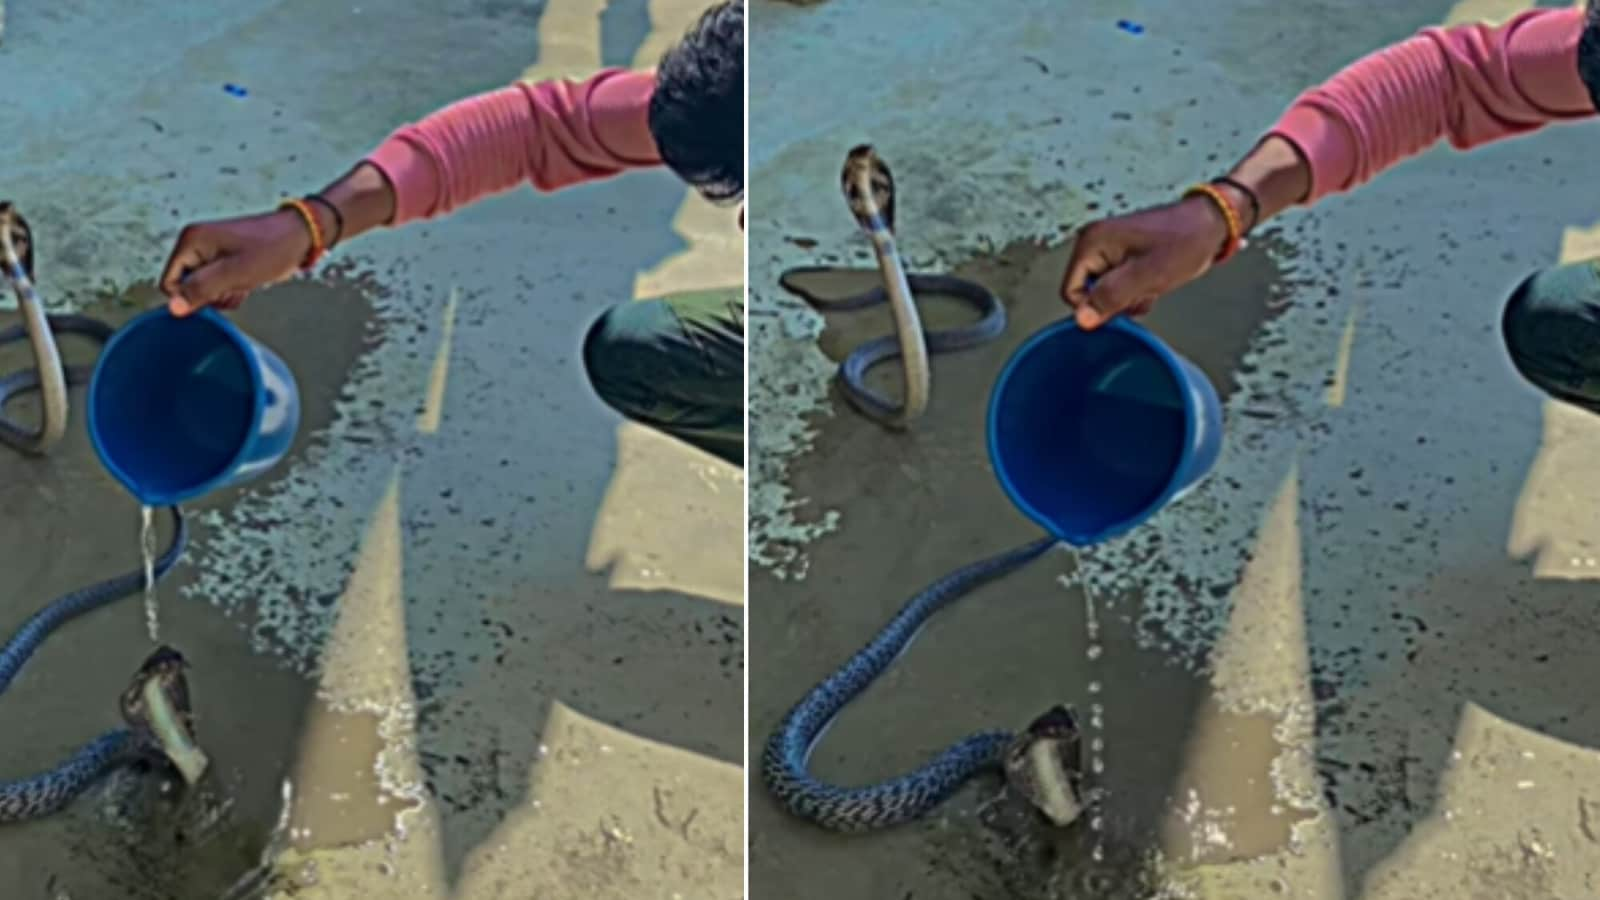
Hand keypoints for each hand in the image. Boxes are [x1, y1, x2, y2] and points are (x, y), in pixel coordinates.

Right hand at [158, 208, 313, 316]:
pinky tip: (246, 285)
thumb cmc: (272, 249)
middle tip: (233, 287)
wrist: (300, 238)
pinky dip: (230, 290)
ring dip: (222, 294)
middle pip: (186, 287)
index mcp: (191, 240)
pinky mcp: (224, 261)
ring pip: (203, 289)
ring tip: (242, 284)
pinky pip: (217, 285)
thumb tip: (173, 307)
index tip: (215, 295)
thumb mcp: (235, 274)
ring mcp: (210, 252)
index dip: (190, 297)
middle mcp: (196, 244)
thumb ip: (201, 290)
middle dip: (209, 295)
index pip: (169, 283)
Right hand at [1060, 194, 1230, 329]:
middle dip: (1115, 300)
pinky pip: (1118, 286)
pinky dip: (1135, 291)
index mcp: (1093, 241)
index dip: (1095, 305)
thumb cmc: (1184, 242)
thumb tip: (1082, 318)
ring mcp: (1108, 249)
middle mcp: (1095, 243)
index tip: (1123, 302)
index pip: (1071, 291)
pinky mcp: (1122, 256)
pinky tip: (1153, 281)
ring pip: (1104, 293)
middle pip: (1087, 293)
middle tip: (1142, 288)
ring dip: (1128, 297)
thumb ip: (1111, 297)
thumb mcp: (1147, 276)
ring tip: (1151, 282)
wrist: (1210, 226)